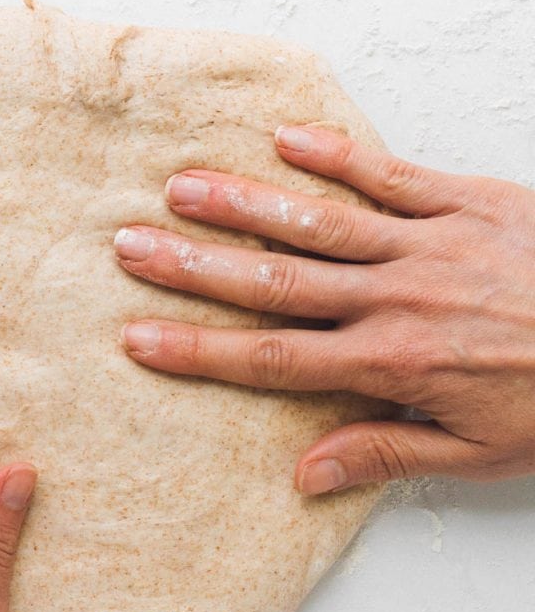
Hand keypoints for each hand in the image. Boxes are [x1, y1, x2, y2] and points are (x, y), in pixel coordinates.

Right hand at [114, 124, 534, 494]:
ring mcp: (431, 244)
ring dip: (244, 204)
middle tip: (130, 246)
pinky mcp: (471, 201)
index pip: (272, 360)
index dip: (199, 352)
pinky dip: (338, 155)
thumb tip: (304, 474)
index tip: (139, 338)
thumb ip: (387, 455)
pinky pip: (393, 174)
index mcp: (393, 365)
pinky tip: (286, 137)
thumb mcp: (481, 453)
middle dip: (195, 266)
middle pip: (275, 282)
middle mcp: (397, 299)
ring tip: (182, 186)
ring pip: (318, 222)